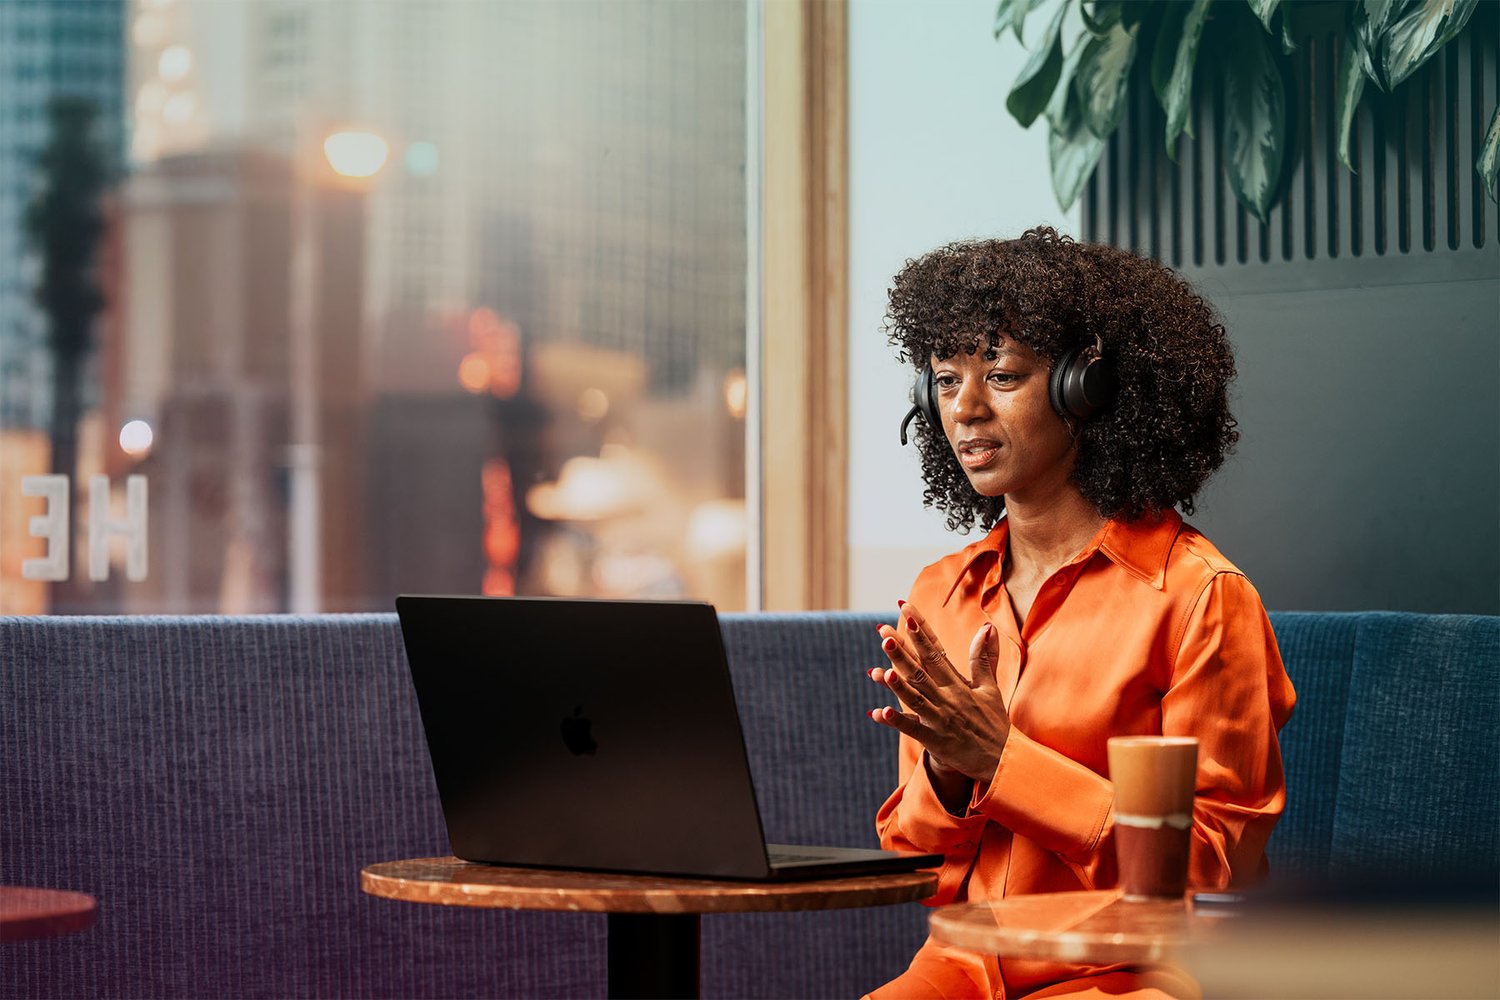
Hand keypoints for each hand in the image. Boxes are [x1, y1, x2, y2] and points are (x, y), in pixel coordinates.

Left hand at [868, 601, 1010, 782]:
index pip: (937, 652)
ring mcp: (941, 719)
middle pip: (921, 671)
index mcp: (958, 684)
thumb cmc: (994, 723)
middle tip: (884, 632)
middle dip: (903, 651)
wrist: (1003, 760)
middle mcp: (948, 698)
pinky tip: (881, 712)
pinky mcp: (936, 740)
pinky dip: (898, 721)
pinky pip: (914, 729)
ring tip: (882, 670)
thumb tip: (987, 627)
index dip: (921, 631)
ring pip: (916, 697)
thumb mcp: (990, 688)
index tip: (907, 611)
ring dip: (899, 684)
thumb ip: (983, 658)